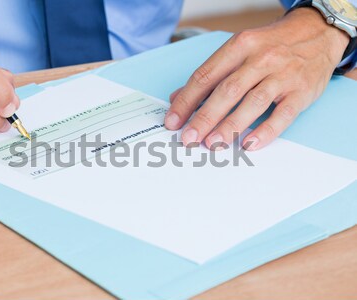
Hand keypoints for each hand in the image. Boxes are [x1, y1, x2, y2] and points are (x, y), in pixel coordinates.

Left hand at [165, 8, 349, 150]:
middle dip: (204, 117)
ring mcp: (283, 75)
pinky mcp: (302, 92)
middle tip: (189, 138)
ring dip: (230, 125)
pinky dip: (265, 131)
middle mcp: (260, 59)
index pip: (206, 76)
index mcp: (240, 46)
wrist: (317, 33)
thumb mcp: (239, 49)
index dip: (186, 100)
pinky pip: (283, 115)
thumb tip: (177, 98)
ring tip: (213, 143)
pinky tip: (248, 144)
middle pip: (227, 91)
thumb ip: (209, 74)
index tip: (173, 121)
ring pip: (252, 102)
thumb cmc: (271, 45)